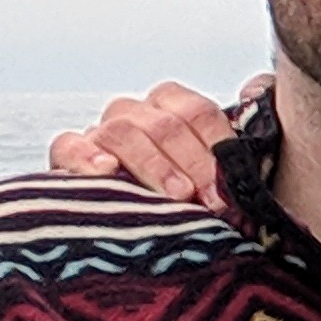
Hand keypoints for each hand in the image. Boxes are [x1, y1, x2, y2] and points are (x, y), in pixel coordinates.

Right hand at [46, 75, 262, 212]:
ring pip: (121, 132)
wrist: (141, 231)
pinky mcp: (68, 156)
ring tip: (178, 195)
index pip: (195, 111)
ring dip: (154, 165)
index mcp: (170, 109)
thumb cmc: (191, 197)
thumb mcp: (222, 168)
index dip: (217, 143)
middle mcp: (134, 114)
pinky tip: (107, 172)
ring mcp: (100, 133)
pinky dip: (86, 156)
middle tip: (212, 200)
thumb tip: (253, 90)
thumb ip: (246, 127)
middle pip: (163, 124)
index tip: (231, 182)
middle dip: (193, 162)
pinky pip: (67, 145)